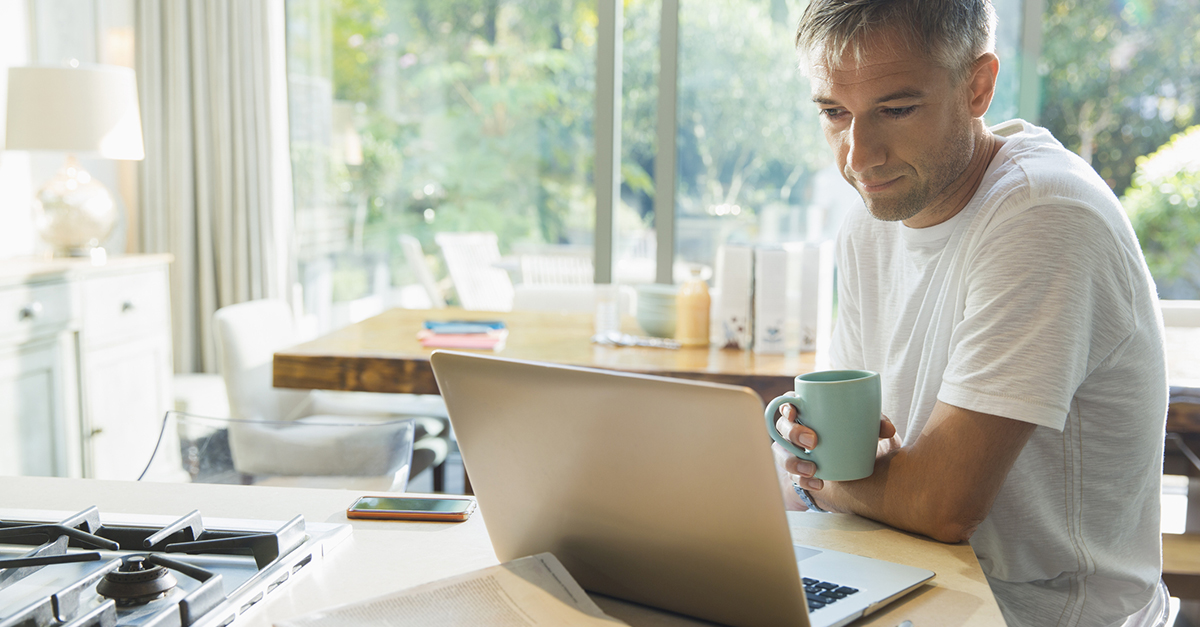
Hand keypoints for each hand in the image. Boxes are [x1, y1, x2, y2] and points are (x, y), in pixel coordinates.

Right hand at [773, 404, 896, 492]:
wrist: (853, 466)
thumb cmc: (853, 435)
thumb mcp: (865, 427)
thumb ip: (875, 423)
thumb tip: (888, 429)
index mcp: (806, 412)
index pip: (787, 403)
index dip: (785, 406)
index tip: (794, 412)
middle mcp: (794, 430)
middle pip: (781, 427)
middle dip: (793, 433)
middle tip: (813, 441)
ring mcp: (793, 451)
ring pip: (781, 454)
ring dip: (793, 462)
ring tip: (812, 469)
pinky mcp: (798, 472)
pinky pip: (793, 477)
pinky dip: (804, 481)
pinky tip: (818, 484)